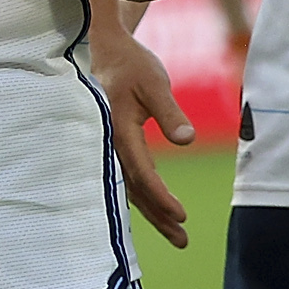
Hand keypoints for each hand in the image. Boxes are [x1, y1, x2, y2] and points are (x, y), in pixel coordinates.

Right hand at [85, 15, 191, 249]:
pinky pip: (124, 176)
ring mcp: (106, 146)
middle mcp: (106, 142)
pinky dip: (141, 196)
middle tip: (183, 240)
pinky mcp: (111, 144)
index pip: (140, 170)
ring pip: (128, 186)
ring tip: (177, 235)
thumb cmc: (130, 64)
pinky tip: (153, 211)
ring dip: (151, 211)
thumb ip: (169, 111)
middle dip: (158, 215)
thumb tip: (186, 140)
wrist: (102, 49)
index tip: (181, 216)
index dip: (159, 195)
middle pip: (133, 187)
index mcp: (115, 129)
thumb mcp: (154, 82)